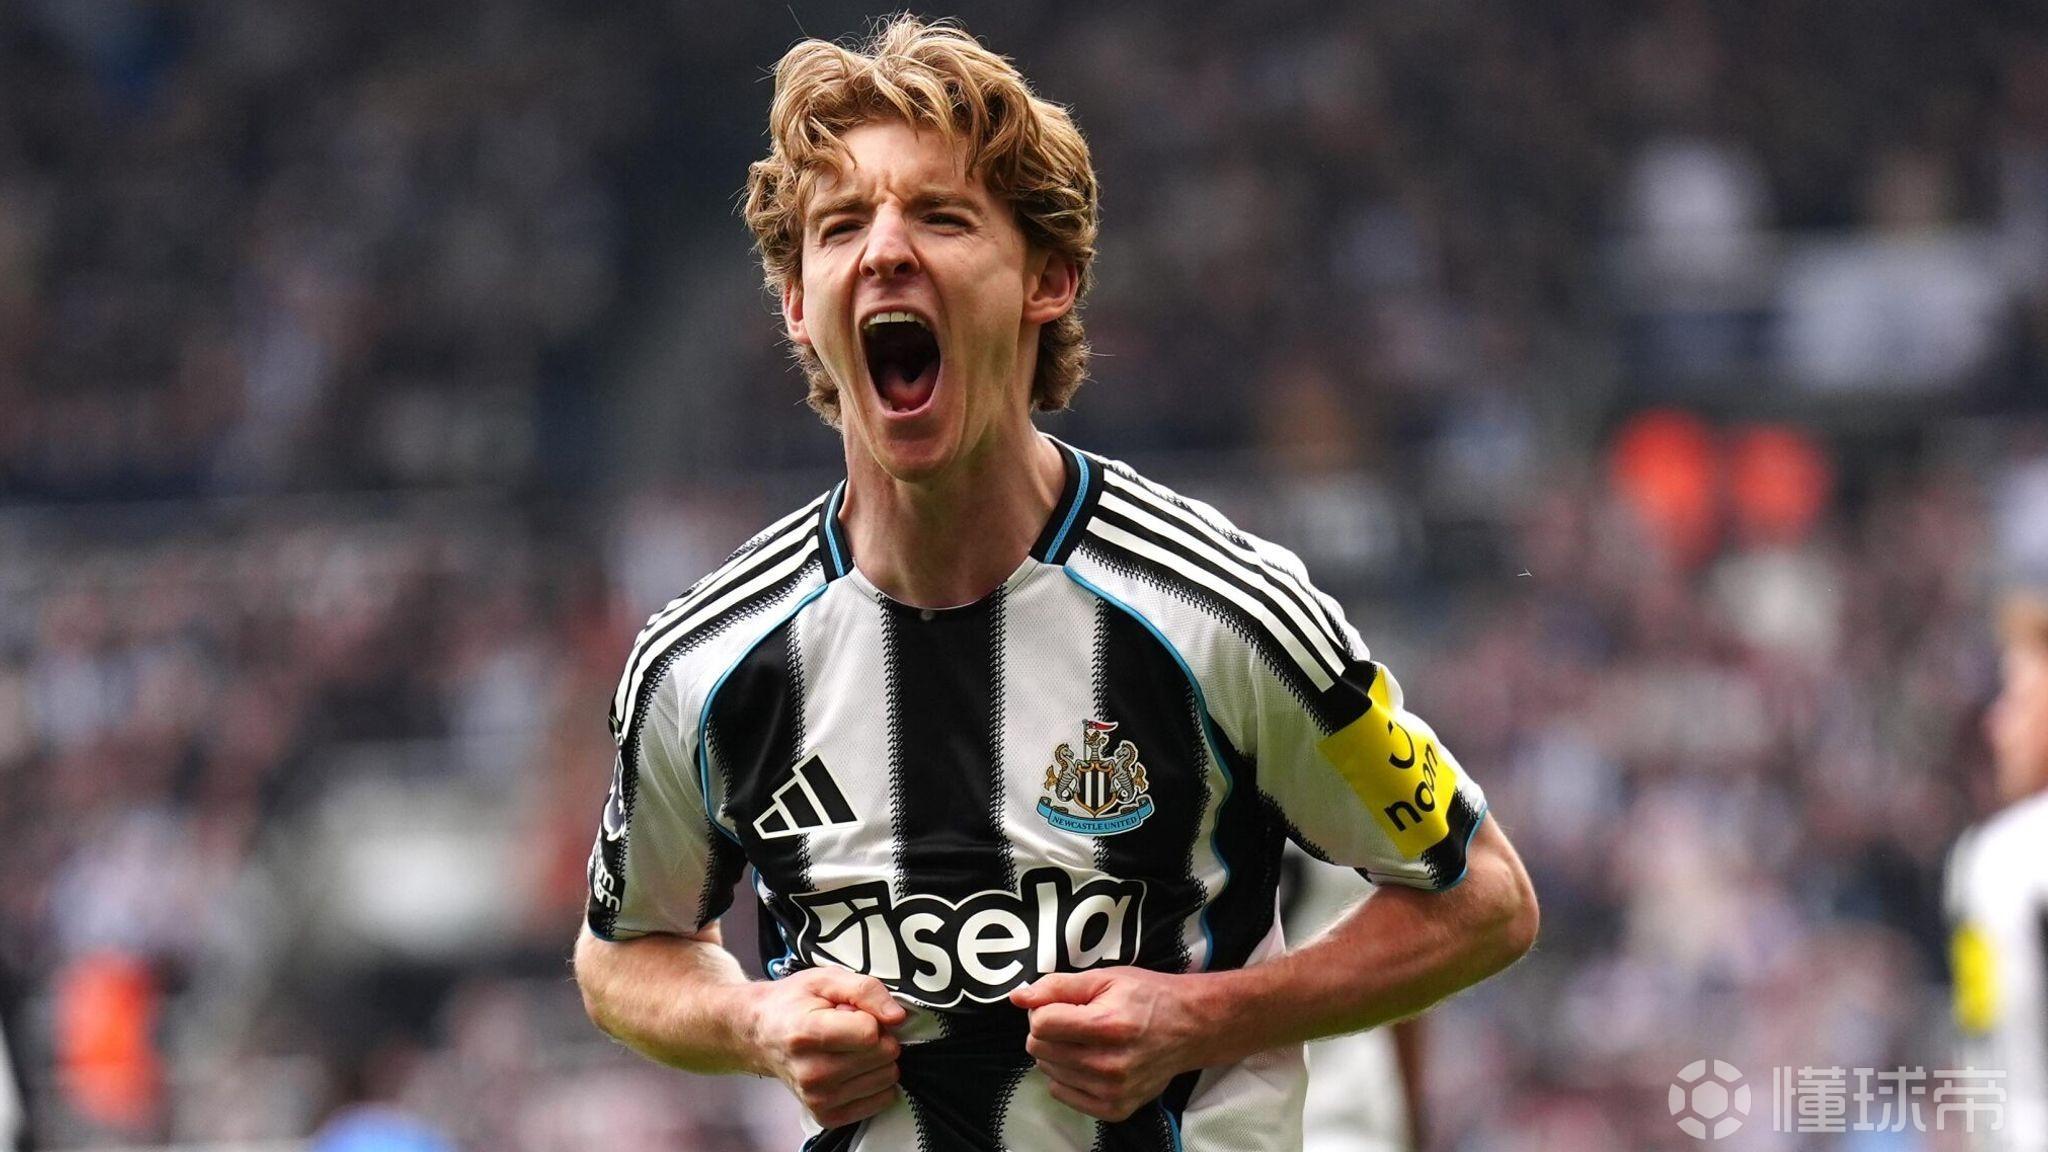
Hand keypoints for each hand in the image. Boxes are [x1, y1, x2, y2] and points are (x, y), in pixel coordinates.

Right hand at [741, 968, 906, 1127]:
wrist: (762, 1034)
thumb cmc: (794, 1005)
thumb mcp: (826, 979)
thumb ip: (866, 990)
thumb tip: (896, 1016)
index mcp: (806, 1034)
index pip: (869, 1033)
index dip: (871, 1017)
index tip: (853, 1012)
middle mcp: (810, 1072)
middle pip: (882, 1055)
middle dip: (877, 1037)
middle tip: (850, 1029)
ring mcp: (818, 1098)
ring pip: (886, 1077)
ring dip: (876, 1060)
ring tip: (848, 1047)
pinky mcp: (827, 1115)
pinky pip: (881, 1100)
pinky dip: (874, 1081)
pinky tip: (853, 1068)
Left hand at [1010, 967, 1208, 1121]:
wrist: (1190, 1028)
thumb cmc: (1148, 998)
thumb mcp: (1105, 978)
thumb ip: (1057, 986)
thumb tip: (1018, 998)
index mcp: (1108, 1026)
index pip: (1041, 1024)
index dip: (1044, 1009)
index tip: (1061, 1005)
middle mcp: (1110, 1064)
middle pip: (1040, 1049)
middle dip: (1048, 1031)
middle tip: (1073, 1021)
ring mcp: (1113, 1091)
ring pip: (1048, 1072)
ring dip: (1056, 1053)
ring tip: (1084, 1040)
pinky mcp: (1115, 1108)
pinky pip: (1062, 1094)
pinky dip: (1066, 1077)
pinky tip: (1087, 1061)